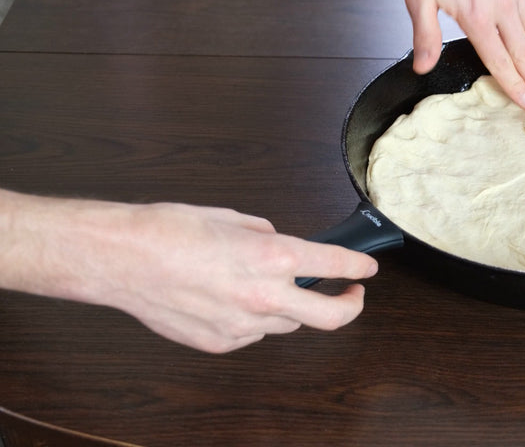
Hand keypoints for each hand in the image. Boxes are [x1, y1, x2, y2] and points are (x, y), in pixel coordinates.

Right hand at [0, 191, 377, 353]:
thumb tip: (279, 244)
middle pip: (330, 317)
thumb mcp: (232, 218)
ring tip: (273, 288)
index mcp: (273, 257)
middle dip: (350, 306)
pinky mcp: (220, 343)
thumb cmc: (169, 230)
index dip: (358, 267)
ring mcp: (243, 326)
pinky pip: (252, 334)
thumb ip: (266, 236)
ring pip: (287, 325)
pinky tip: (230, 300)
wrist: (121, 259)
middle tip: (351, 296)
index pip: (335, 266)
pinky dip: (253, 319)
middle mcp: (265, 296)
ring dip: (291, 308)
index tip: (366, 268)